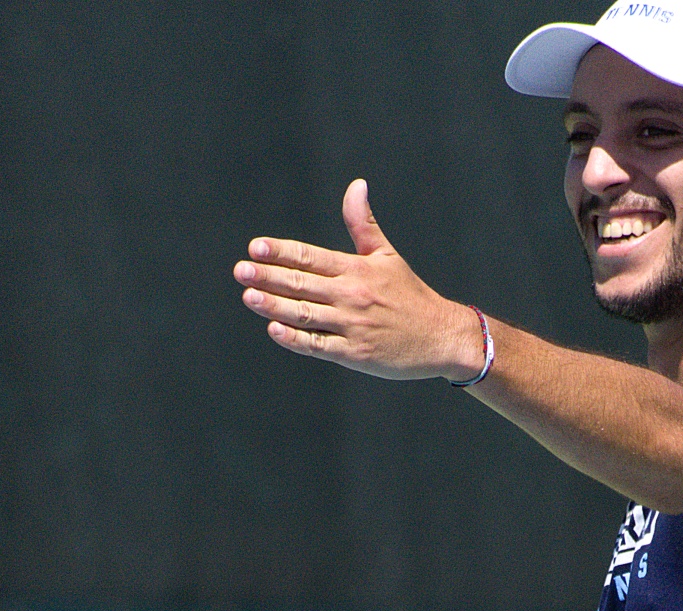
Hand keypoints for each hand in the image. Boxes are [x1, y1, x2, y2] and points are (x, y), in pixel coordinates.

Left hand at [234, 179, 483, 380]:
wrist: (442, 337)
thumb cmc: (411, 296)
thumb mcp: (388, 257)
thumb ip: (363, 224)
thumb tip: (356, 185)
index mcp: (358, 269)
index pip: (312, 257)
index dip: (281, 251)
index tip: (255, 247)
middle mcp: (353, 295)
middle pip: (303, 283)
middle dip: (269, 276)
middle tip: (240, 270)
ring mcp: (353, 325)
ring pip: (305, 314)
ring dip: (274, 304)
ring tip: (248, 295)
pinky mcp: (355, 353)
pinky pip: (318, 344)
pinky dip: (295, 338)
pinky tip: (274, 329)